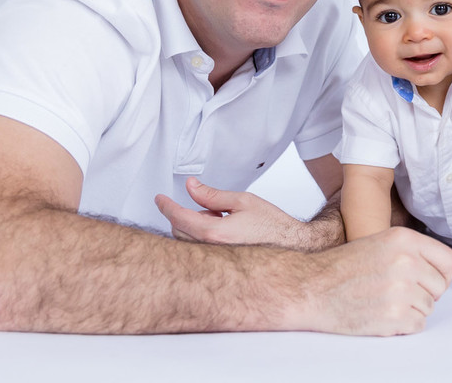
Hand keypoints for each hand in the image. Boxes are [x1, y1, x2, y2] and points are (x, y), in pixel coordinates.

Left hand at [155, 178, 308, 248]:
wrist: (291, 248)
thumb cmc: (271, 226)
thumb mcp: (242, 201)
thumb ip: (212, 194)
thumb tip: (191, 187)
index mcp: (213, 233)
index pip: (178, 217)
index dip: (166, 205)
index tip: (160, 199)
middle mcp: (210, 251)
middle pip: (179, 230)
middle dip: (186, 214)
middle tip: (210, 207)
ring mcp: (214, 261)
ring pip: (188, 241)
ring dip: (195, 226)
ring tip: (222, 219)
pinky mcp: (219, 266)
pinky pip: (199, 250)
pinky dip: (202, 237)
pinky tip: (222, 232)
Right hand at [293, 227, 451, 335]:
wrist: (312, 288)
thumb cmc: (345, 266)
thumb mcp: (382, 244)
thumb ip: (421, 252)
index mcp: (404, 240)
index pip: (447, 260)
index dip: (438, 272)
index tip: (423, 276)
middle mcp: (406, 262)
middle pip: (441, 286)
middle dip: (424, 291)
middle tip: (395, 289)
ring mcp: (400, 291)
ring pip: (429, 307)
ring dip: (411, 308)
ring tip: (384, 300)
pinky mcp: (394, 316)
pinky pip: (418, 324)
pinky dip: (403, 324)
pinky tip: (382, 313)